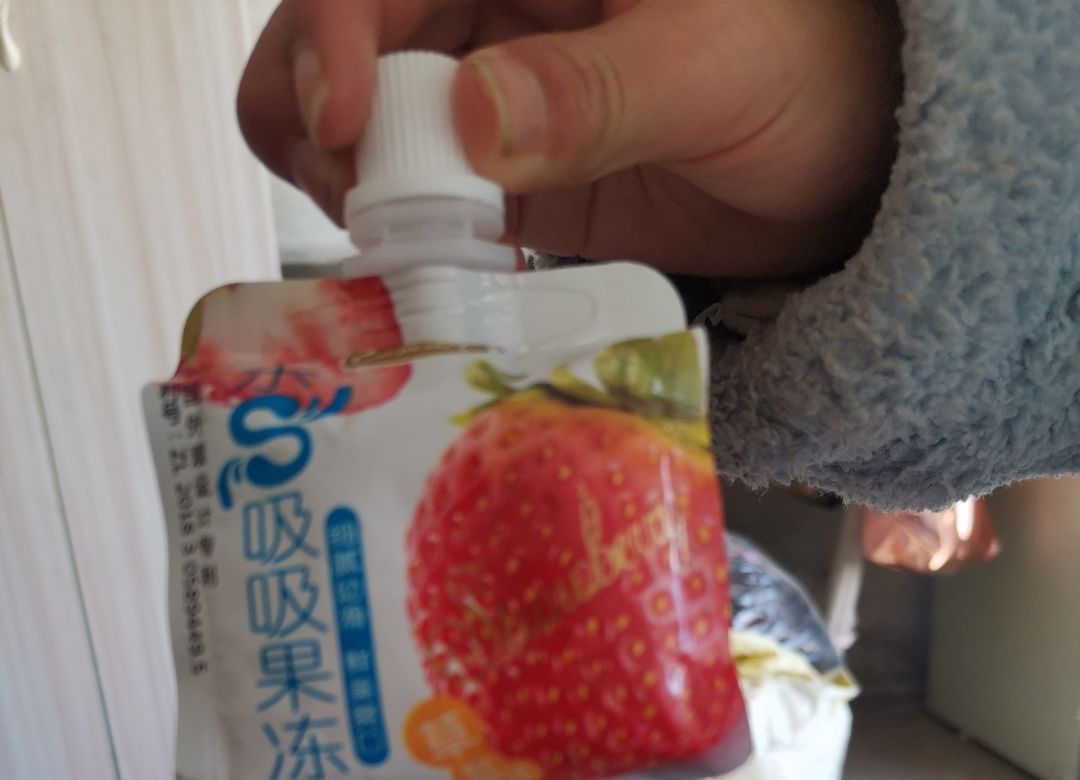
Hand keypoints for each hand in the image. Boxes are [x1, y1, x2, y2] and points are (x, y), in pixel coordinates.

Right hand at [238, 0, 901, 277]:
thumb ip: (601, 91)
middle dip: (312, 117)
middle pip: (335, 39)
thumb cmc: (812, 68)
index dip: (333, 25)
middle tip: (358, 204)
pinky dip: (401, 246)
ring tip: (391, 246)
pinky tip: (423, 280)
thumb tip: (474, 121)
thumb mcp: (719, 66)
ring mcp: (483, 95)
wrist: (849, 159)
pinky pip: (416, 207)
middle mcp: (484, 5)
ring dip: (348, 189)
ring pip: (356, 128)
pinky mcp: (500, 182)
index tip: (347, 120)